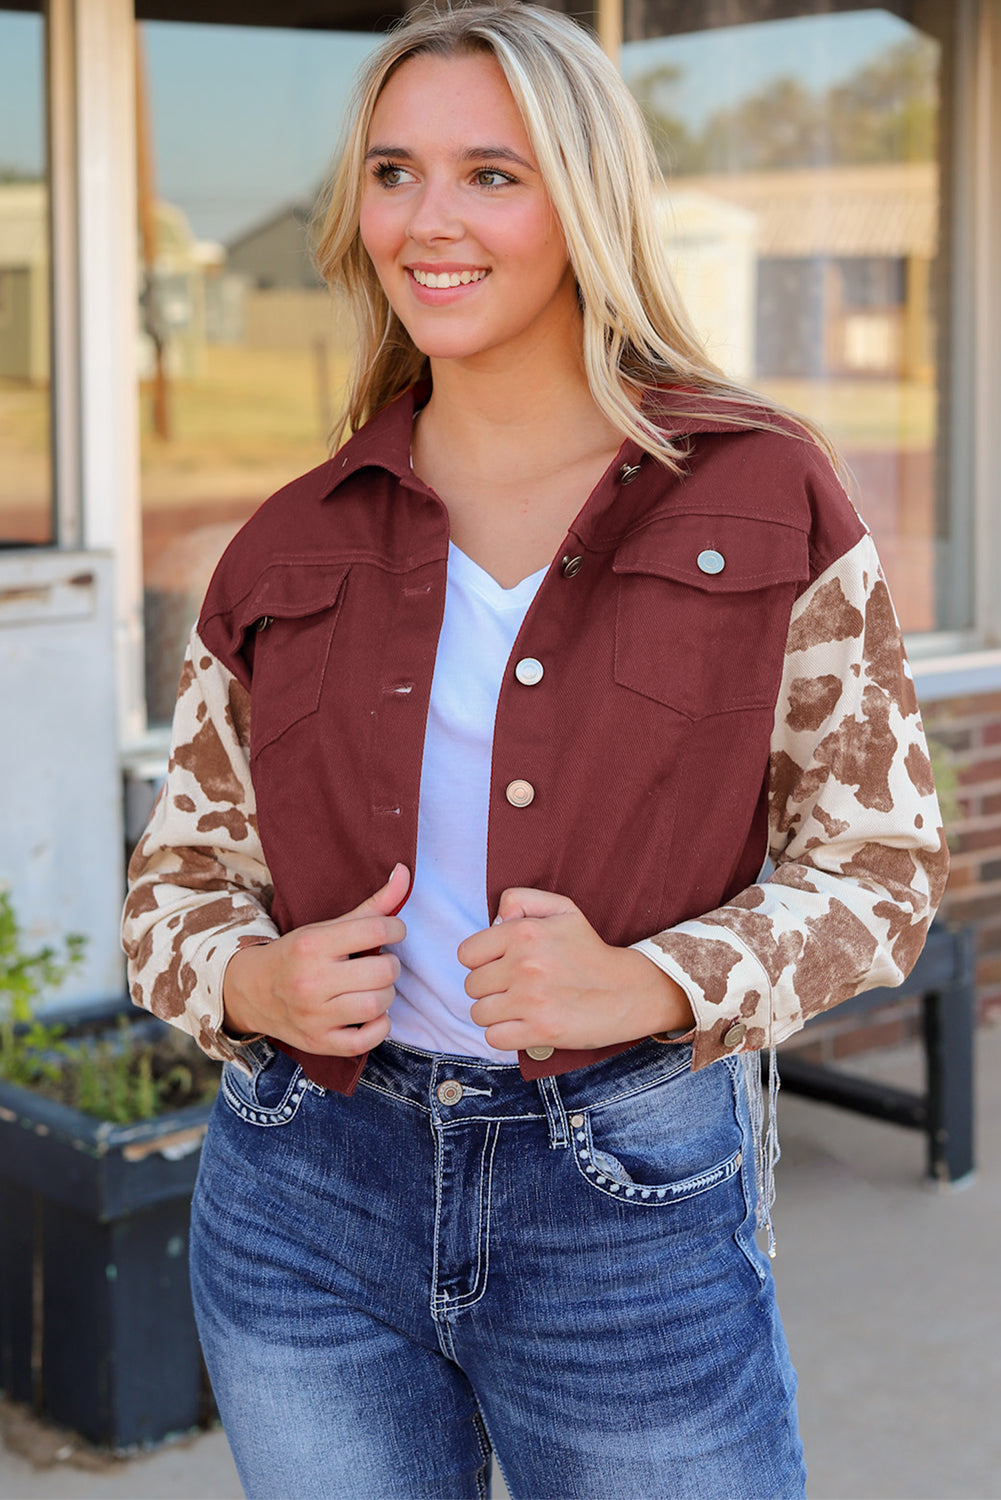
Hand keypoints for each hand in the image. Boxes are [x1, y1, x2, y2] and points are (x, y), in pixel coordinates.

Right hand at [222, 864, 409, 1054]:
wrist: (251, 991)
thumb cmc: (298, 954)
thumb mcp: (326, 926)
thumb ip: (372, 904)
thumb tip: (405, 872)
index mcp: (313, 944)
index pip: (377, 930)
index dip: (396, 929)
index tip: (391, 933)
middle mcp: (311, 980)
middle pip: (383, 971)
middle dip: (390, 965)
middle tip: (378, 963)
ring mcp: (314, 1015)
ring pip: (378, 1005)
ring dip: (386, 994)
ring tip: (373, 987)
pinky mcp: (318, 1042)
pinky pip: (366, 1040)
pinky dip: (378, 1027)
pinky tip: (370, 1015)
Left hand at [457, 887, 693, 1054]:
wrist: (628, 990)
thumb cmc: (590, 950)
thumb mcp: (562, 909)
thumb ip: (521, 900)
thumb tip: (494, 919)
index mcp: (524, 932)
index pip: (466, 954)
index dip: (481, 962)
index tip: (501, 966)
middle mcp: (524, 964)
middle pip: (471, 985)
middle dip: (490, 989)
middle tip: (515, 988)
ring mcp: (531, 999)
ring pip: (479, 1013)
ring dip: (496, 1014)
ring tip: (520, 1008)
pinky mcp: (541, 1030)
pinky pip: (494, 1037)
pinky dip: (505, 1035)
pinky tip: (524, 1025)